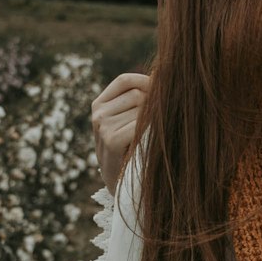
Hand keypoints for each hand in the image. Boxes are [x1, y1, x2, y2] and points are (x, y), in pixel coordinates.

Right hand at [91, 71, 149, 193]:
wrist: (121, 185)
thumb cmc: (131, 150)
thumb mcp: (128, 121)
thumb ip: (139, 99)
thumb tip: (163, 74)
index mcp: (99, 104)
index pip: (125, 80)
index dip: (146, 83)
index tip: (160, 96)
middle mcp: (98, 113)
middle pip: (137, 94)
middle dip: (152, 107)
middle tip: (153, 129)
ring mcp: (102, 126)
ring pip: (141, 109)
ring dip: (151, 124)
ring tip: (147, 140)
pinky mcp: (111, 139)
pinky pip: (140, 125)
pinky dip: (148, 133)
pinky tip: (146, 145)